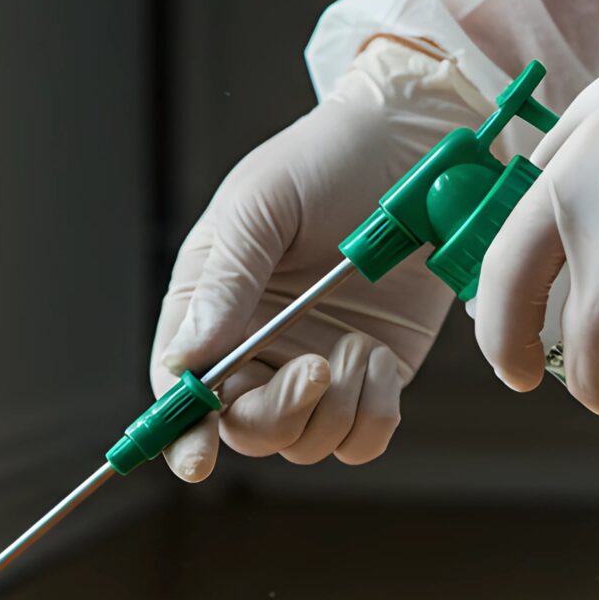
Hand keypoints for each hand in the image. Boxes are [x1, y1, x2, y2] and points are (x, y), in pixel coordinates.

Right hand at [150, 39, 487, 480]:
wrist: (416, 144)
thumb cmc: (328, 158)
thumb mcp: (261, 204)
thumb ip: (225, 280)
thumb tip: (188, 357)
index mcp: (212, 306)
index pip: (182, 387)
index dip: (183, 430)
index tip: (197, 456)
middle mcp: (260, 346)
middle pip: (245, 429)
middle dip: (278, 415)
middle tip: (317, 367)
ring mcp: (317, 365)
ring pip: (306, 442)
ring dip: (335, 408)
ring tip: (361, 345)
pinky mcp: (373, 374)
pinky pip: (362, 436)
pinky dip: (373, 412)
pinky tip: (381, 359)